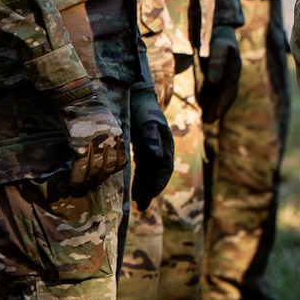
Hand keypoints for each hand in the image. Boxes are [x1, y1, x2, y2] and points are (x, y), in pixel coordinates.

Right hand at [57, 80, 128, 191]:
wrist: (75, 96)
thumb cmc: (88, 109)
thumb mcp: (105, 124)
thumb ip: (108, 140)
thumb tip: (104, 157)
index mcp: (119, 135)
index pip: (121, 163)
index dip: (109, 174)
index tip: (99, 180)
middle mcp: (111, 140)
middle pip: (107, 169)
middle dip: (95, 181)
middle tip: (86, 187)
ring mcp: (97, 141)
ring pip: (94, 171)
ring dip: (84, 182)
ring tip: (77, 187)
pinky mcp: (81, 142)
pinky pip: (80, 167)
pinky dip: (75, 178)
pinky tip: (70, 182)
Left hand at [129, 85, 174, 208]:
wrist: (136, 94)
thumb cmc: (142, 107)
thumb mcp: (146, 121)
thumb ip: (151, 137)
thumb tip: (156, 156)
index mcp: (166, 143)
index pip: (164, 169)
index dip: (157, 184)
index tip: (146, 196)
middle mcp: (162, 148)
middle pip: (159, 174)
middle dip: (151, 190)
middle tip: (140, 205)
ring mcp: (153, 148)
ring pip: (152, 173)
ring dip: (146, 187)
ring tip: (137, 203)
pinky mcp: (144, 147)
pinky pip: (145, 168)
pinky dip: (140, 179)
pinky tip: (133, 189)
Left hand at [198, 26, 241, 123]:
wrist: (217, 22)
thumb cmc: (217, 34)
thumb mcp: (218, 46)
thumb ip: (217, 62)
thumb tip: (215, 81)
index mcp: (234, 66)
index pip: (229, 90)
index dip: (221, 104)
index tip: (211, 116)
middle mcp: (233, 70)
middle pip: (226, 94)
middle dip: (217, 109)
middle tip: (207, 122)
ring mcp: (228, 70)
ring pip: (222, 92)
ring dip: (215, 105)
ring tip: (205, 118)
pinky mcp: (220, 68)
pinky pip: (218, 87)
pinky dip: (211, 97)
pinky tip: (203, 104)